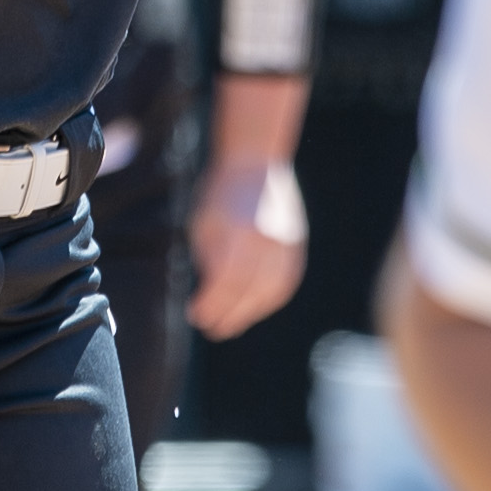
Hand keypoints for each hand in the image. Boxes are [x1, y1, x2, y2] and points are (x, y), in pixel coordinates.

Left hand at [186, 154, 306, 338]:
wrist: (254, 163)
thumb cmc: (219, 195)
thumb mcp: (203, 225)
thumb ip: (209, 262)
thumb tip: (211, 298)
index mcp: (239, 231)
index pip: (226, 282)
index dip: (210, 304)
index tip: (195, 314)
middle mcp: (267, 238)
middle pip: (248, 290)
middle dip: (226, 315)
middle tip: (209, 327)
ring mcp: (286, 242)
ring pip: (270, 291)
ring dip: (248, 313)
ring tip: (229, 324)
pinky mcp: (296, 246)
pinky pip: (285, 283)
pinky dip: (268, 301)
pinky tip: (252, 308)